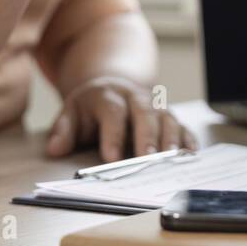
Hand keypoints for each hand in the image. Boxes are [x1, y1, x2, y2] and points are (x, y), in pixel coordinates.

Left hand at [45, 76, 196, 160]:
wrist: (113, 87)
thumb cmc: (91, 108)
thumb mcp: (71, 113)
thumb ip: (63, 130)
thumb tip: (55, 148)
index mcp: (108, 95)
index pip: (112, 112)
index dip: (113, 135)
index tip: (112, 158)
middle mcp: (135, 97)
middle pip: (144, 113)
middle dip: (147, 135)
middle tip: (148, 157)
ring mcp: (155, 106)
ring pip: (167, 118)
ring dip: (171, 138)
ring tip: (172, 159)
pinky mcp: (169, 116)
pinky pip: (182, 125)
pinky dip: (187, 139)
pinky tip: (191, 153)